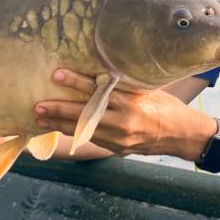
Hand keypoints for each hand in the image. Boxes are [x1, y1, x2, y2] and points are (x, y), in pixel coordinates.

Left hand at [34, 70, 215, 160]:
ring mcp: (119, 138)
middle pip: (85, 115)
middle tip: (38, 105)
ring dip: (59, 126)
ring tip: (39, 120)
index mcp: (131, 102)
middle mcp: (123, 122)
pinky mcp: (118, 148)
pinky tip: (57, 131)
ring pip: (83, 131)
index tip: (57, 75)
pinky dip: (73, 135)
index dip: (76, 82)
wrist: (181, 135)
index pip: (98, 90)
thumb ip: (122, 85)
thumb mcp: (146, 89)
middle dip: (59, 111)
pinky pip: (91, 139)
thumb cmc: (165, 106)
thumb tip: (98, 71)